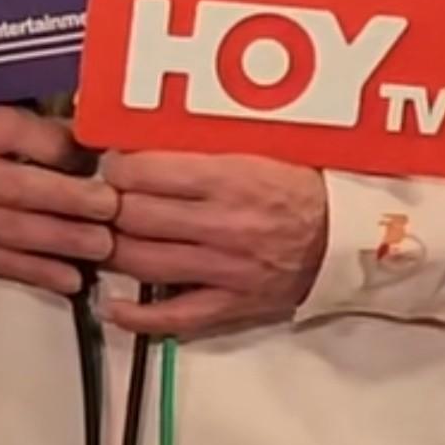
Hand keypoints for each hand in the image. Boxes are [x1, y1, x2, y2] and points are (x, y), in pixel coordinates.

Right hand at [0, 106, 118, 295]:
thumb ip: (23, 122)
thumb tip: (84, 128)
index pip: (11, 130)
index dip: (57, 144)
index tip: (94, 153)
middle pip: (16, 188)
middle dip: (69, 200)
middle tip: (109, 206)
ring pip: (12, 233)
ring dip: (62, 241)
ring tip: (101, 244)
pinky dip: (39, 272)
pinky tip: (71, 277)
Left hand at [100, 151, 327, 338]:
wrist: (346, 235)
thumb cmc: (300, 181)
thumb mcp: (258, 145)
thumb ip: (207, 142)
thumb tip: (152, 129)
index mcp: (229, 177)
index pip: (147, 172)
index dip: (116, 167)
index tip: (110, 162)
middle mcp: (222, 223)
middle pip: (136, 216)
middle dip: (107, 204)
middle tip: (99, 196)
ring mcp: (224, 269)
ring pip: (144, 261)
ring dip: (112, 248)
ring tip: (101, 235)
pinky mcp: (231, 304)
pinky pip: (175, 315)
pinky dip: (137, 314)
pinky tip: (112, 304)